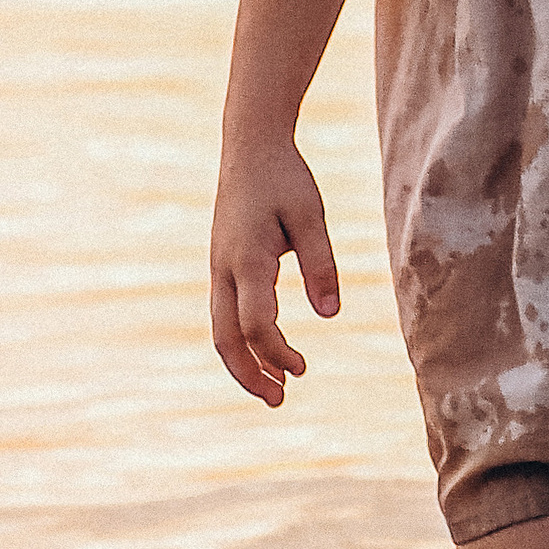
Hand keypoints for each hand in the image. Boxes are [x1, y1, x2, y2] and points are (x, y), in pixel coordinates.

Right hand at [209, 136, 342, 404]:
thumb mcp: (312, 215)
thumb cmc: (285, 179)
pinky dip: (242, 339)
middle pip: (224, 338)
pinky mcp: (223, 266)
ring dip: (244, 361)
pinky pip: (225, 314)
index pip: (255, 323)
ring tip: (276, 386)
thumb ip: (322, 264)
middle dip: (248, 375)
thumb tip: (330, 314)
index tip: (303, 369)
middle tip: (279, 401)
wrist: (250, 147)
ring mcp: (218, 268)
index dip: (276, 352)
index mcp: (247, 259)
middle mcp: (224, 269)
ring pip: (220, 329)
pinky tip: (267, 350)